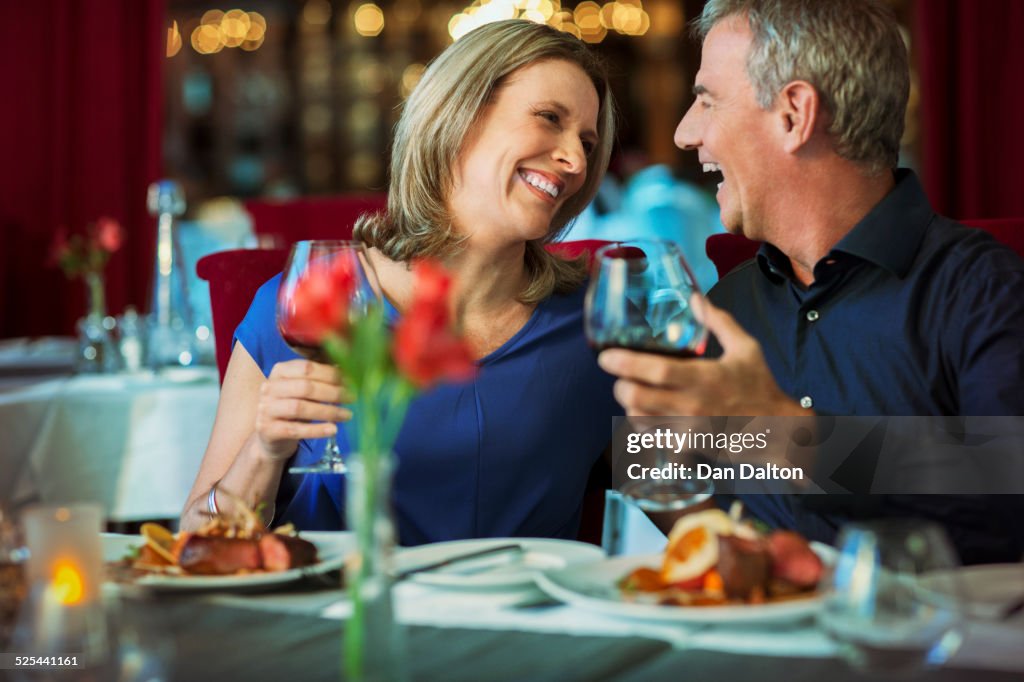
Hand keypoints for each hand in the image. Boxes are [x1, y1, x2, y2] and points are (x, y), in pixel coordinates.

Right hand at [254, 359, 352, 459]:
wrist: (271, 435)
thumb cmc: (293, 406)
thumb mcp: (303, 389)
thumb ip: (321, 378)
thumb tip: (347, 368)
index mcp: (280, 371)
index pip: (307, 368)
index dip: (331, 374)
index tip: (351, 380)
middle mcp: (269, 388)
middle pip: (305, 387)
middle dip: (332, 392)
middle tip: (352, 398)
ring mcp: (266, 409)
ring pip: (300, 408)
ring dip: (328, 411)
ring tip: (347, 415)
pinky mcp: (268, 430)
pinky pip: (295, 429)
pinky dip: (317, 430)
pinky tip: (333, 429)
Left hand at [598, 298, 805, 416]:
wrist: (777, 430)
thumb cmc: (759, 385)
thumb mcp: (746, 348)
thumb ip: (718, 322)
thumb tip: (695, 298)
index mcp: (704, 378)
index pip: (655, 371)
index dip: (625, 363)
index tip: (606, 356)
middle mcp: (691, 407)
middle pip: (636, 399)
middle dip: (619, 385)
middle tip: (619, 375)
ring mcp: (687, 430)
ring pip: (637, 419)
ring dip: (628, 404)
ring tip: (633, 391)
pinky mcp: (686, 447)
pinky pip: (650, 436)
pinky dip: (641, 422)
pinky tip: (646, 410)